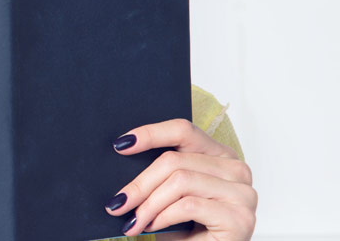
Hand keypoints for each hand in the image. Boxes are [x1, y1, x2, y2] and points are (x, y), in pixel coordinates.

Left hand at [103, 118, 256, 240]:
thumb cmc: (192, 230)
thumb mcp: (175, 195)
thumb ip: (163, 174)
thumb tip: (124, 153)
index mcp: (220, 155)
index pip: (184, 130)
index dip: (151, 133)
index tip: (121, 144)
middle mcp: (236, 169)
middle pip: (175, 160)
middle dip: (140, 184)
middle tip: (119, 202)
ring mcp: (242, 193)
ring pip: (179, 181)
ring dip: (149, 204)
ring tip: (133, 220)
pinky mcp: (239, 217)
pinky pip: (188, 205)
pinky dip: (163, 216)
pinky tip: (152, 226)